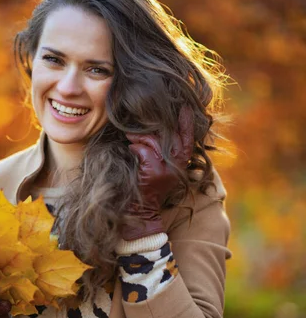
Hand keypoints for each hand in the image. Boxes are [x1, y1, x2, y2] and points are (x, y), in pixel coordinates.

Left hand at [122, 106, 193, 240]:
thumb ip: (163, 150)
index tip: (184, 106)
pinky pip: (143, 150)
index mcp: (181, 163)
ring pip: (154, 141)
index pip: (188, 138)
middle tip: (139, 119)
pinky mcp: (153, 172)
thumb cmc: (147, 187)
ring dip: (139, 136)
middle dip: (152, 126)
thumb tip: (156, 129)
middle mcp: (177, 166)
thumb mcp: (158, 167)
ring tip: (129, 135)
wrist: (140, 210)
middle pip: (169, 135)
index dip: (186, 122)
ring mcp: (166, 169)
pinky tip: (130, 149)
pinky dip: (135, 148)